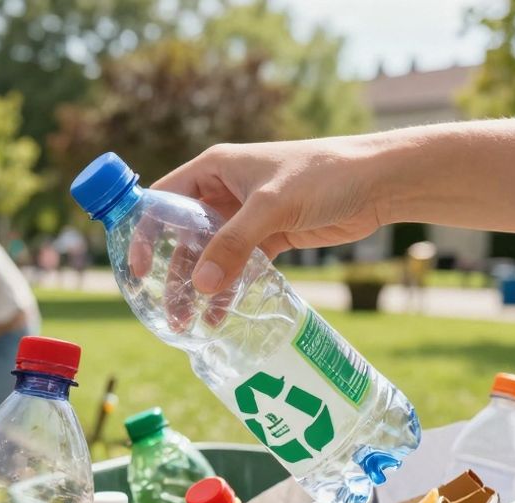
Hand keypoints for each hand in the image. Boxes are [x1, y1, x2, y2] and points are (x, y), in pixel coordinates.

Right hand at [151, 138, 386, 292]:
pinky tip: (222, 314)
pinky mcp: (270, 236)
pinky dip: (229, 289)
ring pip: (211, 255)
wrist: (379, 182)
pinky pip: (239, 266)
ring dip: (200, 286)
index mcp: (215, 169)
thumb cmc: (324, 176)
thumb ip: (234, 245)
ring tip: (190, 322)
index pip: (163, 198)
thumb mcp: (271, 207)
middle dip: (173, 272)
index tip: (135, 268)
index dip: (144, 231)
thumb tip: (200, 285)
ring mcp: (247, 215)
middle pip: (184, 235)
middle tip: (166, 310)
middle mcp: (225, 190)